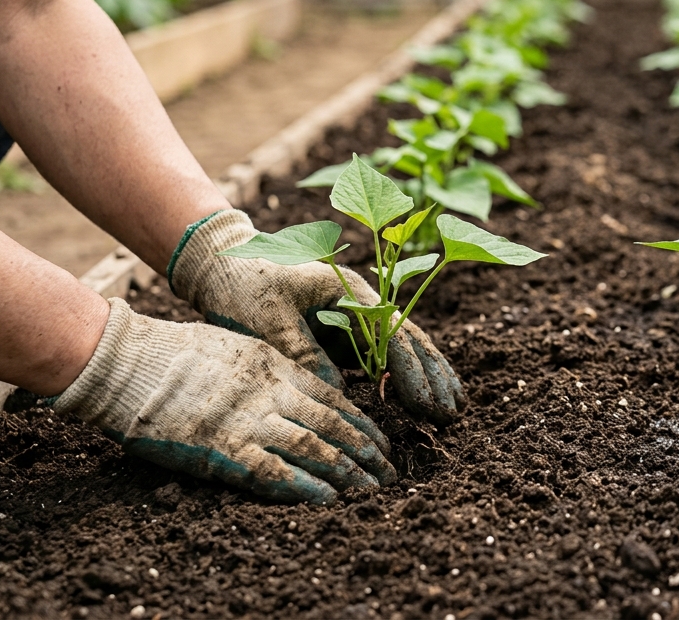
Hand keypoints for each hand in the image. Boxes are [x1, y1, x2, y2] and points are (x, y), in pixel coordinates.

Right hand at [52, 298, 396, 503]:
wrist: (127, 362)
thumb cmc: (172, 351)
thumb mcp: (235, 346)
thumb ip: (270, 368)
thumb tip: (299, 387)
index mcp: (273, 365)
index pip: (332, 397)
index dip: (361, 423)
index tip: (381, 441)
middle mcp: (269, 392)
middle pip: (332, 424)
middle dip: (365, 451)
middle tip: (390, 472)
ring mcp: (247, 420)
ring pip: (313, 447)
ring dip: (346, 472)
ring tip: (371, 490)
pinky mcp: (221, 449)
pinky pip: (273, 472)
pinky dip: (305, 487)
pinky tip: (329, 499)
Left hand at [168, 210, 465, 424]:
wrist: (225, 264)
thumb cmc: (243, 287)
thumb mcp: (267, 319)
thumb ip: (303, 353)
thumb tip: (339, 393)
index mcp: (348, 292)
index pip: (392, 335)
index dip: (411, 372)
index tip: (426, 404)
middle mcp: (361, 303)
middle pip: (409, 339)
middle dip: (433, 376)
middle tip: (452, 413)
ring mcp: (356, 317)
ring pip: (404, 347)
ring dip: (430, 376)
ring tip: (454, 407)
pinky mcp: (345, 332)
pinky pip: (385, 356)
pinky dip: (408, 375)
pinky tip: (423, 397)